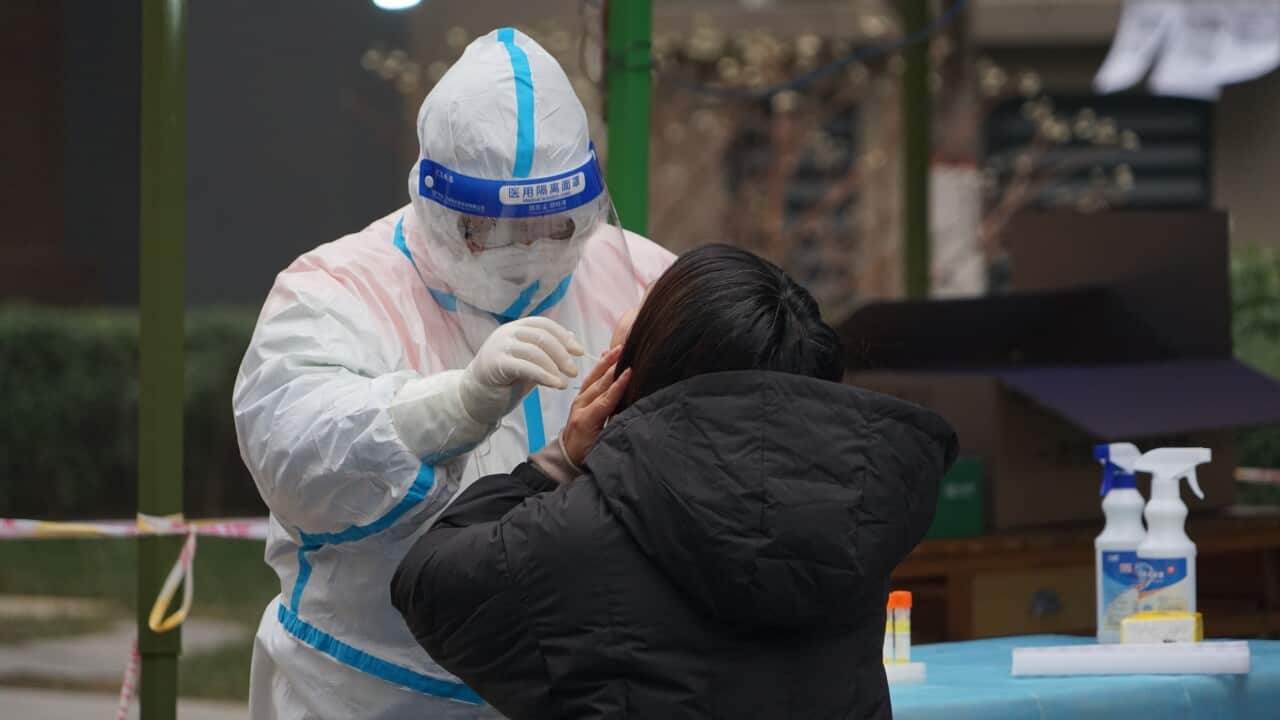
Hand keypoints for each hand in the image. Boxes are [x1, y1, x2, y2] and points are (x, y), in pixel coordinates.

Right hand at [459, 317, 584, 425]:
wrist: (474, 398)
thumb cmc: (504, 381)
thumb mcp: (530, 363)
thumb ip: (547, 351)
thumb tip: (572, 339)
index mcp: (515, 328)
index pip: (543, 324)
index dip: (564, 336)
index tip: (579, 351)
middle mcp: (506, 333)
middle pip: (542, 336)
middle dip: (562, 353)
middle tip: (574, 371)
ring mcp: (499, 346)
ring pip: (535, 350)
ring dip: (555, 366)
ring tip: (565, 381)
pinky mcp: (495, 364)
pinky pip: (525, 366)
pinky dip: (544, 375)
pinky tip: (555, 384)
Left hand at [561, 345, 631, 466]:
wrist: (567, 457)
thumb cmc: (587, 454)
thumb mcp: (602, 445)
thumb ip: (614, 429)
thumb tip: (631, 413)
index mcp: (586, 420)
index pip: (605, 399)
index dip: (619, 385)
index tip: (630, 372)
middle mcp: (580, 407)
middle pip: (600, 384)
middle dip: (614, 367)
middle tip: (628, 352)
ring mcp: (578, 401)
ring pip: (594, 378)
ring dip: (606, 362)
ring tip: (619, 348)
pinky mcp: (579, 398)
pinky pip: (589, 379)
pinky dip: (598, 366)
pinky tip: (605, 355)